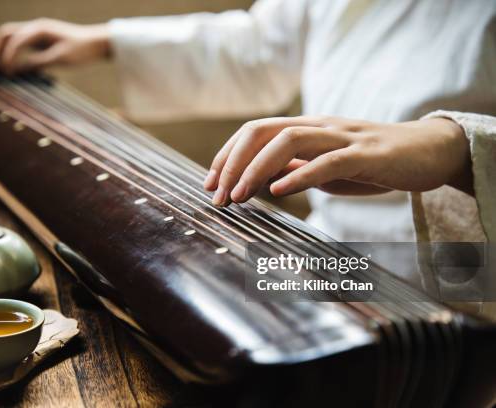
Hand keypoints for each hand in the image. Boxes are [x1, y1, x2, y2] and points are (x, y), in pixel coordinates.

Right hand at [0, 18, 110, 73]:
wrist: (97, 43)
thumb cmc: (82, 50)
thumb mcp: (61, 59)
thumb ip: (38, 63)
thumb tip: (16, 70)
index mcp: (40, 29)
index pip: (15, 40)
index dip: (7, 57)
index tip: (5, 74)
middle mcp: (35, 28)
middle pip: (6, 33)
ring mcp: (37, 33)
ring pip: (11, 37)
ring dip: (1, 51)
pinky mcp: (41, 41)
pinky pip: (20, 45)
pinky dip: (12, 54)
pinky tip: (11, 68)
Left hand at [203, 116, 471, 205]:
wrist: (427, 152)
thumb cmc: (372, 164)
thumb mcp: (324, 169)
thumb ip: (295, 168)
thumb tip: (263, 178)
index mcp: (306, 129)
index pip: (254, 132)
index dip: (227, 156)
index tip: (210, 185)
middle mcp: (319, 126)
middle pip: (263, 131)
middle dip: (232, 163)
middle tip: (216, 196)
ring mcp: (342, 137)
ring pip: (289, 139)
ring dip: (256, 168)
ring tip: (238, 196)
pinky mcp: (367, 154)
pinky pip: (328, 161)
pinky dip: (300, 175)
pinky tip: (278, 192)